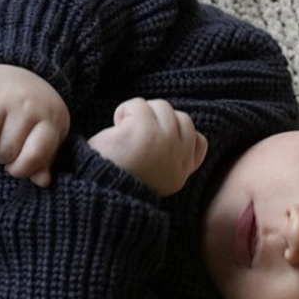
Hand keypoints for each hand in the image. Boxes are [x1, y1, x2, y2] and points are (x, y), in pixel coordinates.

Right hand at [0, 64, 70, 186]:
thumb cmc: (38, 111)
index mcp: (50, 119)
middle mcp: (26, 105)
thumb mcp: (51, 133)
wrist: (23, 69)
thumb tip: (42, 182)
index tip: (14, 167)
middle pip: (4, 151)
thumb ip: (45, 158)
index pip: (35, 155)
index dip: (21, 169)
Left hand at [88, 97, 207, 196]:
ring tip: (125, 129)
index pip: (200, 142)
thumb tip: (180, 136)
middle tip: (137, 134)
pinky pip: (138, 105)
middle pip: (183, 119)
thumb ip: (172, 161)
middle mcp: (179, 156)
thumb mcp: (157, 179)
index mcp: (181, 171)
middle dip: (159, 120)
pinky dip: (125, 110)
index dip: (180, 135)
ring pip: (162, 107)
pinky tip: (117, 126)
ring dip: (141, 113)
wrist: (99, 193)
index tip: (158, 142)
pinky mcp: (145, 131)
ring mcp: (165, 143)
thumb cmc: (119, 183)